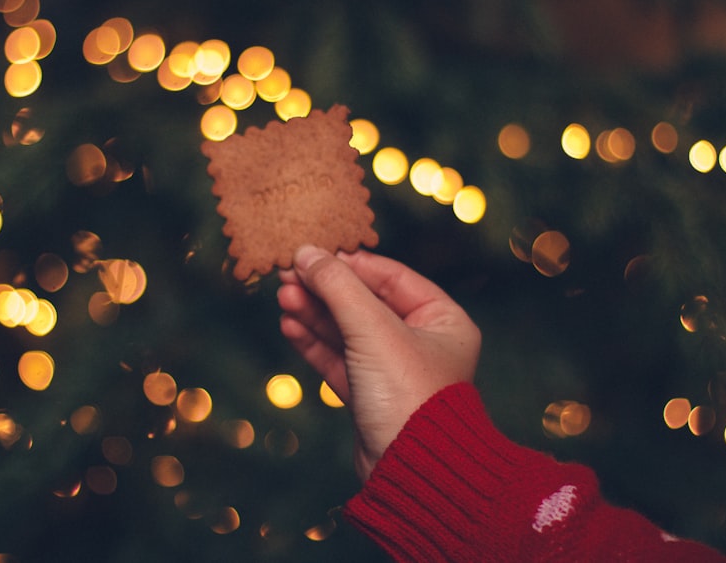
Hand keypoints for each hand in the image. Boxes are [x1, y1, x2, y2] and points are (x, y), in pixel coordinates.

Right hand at [277, 245, 480, 480]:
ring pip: (347, 331)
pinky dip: (315, 343)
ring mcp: (394, 371)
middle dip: (325, 290)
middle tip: (288, 276)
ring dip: (314, 314)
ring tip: (282, 297)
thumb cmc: (409, 396)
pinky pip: (339, 360)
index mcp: (443, 319)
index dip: (349, 264)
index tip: (312, 253)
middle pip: (365, 302)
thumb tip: (307, 253)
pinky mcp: (370, 397)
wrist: (410, 472)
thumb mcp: (372, 329)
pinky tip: (290, 325)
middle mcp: (422, 342)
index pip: (391, 276)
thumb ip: (338, 287)